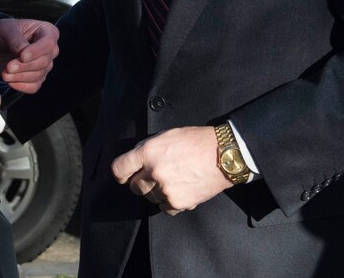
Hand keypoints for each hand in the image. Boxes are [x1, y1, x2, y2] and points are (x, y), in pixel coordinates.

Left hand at [0, 18, 58, 92]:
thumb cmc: (3, 33)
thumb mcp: (5, 29)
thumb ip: (15, 39)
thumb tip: (23, 51)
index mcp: (47, 31)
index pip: (48, 43)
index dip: (36, 51)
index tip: (22, 56)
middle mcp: (50, 49)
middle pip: (44, 62)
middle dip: (25, 66)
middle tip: (8, 67)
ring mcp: (46, 64)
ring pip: (39, 75)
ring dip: (20, 77)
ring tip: (5, 74)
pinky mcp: (38, 77)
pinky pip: (34, 86)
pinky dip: (22, 86)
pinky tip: (10, 81)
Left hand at [111, 126, 228, 215]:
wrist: (224, 156)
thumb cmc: (197, 141)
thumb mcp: (167, 135)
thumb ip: (148, 148)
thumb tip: (135, 160)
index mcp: (148, 152)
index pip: (119, 168)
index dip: (120, 173)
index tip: (124, 176)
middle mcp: (154, 172)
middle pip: (134, 187)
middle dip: (141, 182)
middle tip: (154, 176)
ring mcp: (166, 189)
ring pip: (150, 198)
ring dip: (157, 192)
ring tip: (173, 180)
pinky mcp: (178, 203)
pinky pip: (164, 208)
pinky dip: (169, 202)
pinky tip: (179, 190)